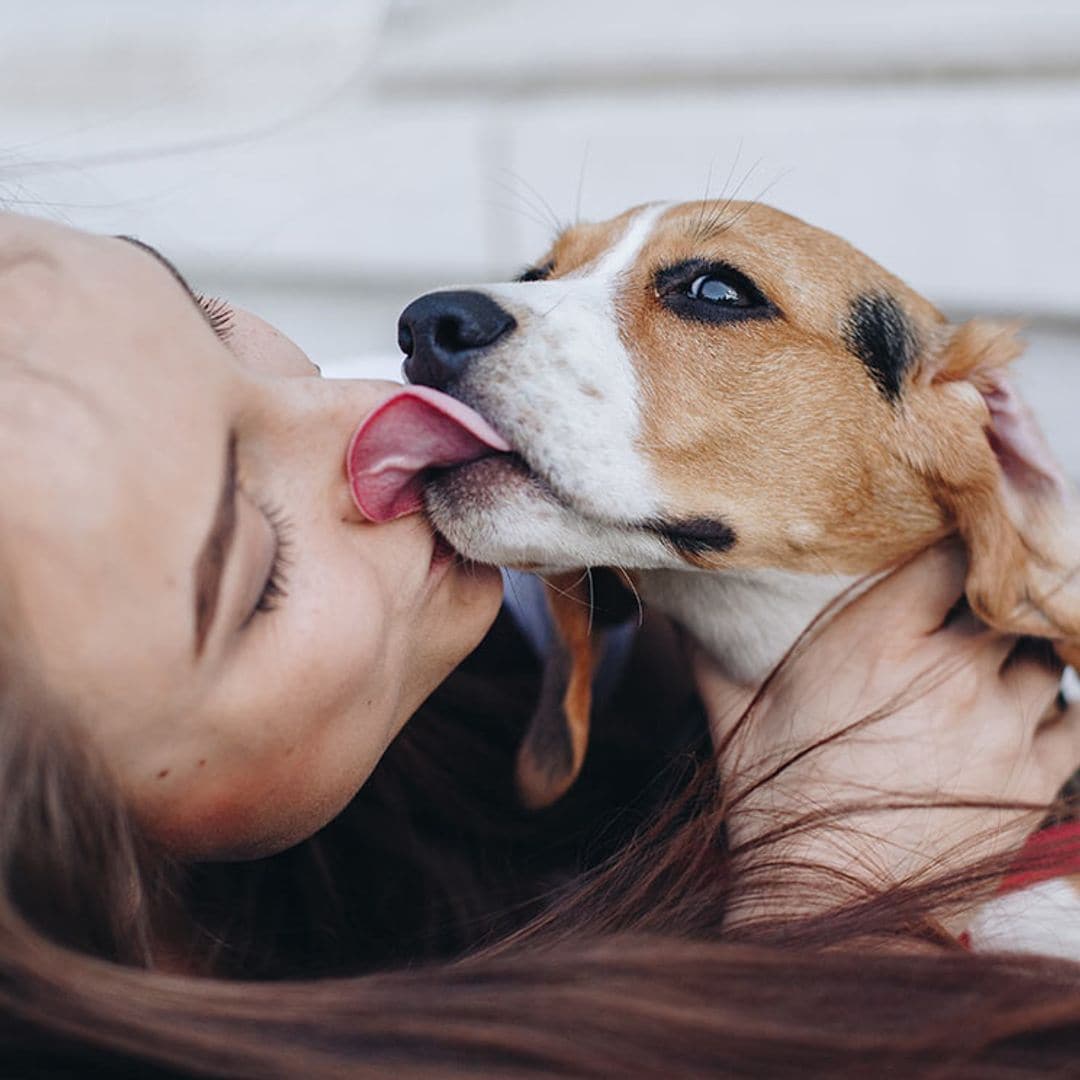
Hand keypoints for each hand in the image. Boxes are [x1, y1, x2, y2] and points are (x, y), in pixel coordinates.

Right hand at [694, 542, 1079, 926]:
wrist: (828, 906)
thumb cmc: (773, 804)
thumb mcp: (732, 716)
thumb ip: (711, 647)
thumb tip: (671, 598)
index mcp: (878, 642)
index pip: (951, 554)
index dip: (957, 543)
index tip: (947, 546)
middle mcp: (950, 673)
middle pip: (1005, 600)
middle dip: (989, 600)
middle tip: (965, 610)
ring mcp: (1001, 726)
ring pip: (1044, 655)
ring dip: (1021, 654)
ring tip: (990, 665)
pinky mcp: (1032, 780)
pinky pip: (1076, 717)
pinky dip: (1059, 705)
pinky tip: (1030, 707)